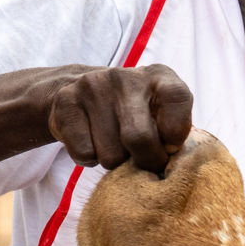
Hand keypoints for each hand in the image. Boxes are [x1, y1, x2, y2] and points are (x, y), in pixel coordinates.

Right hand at [37, 63, 192, 173]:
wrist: (77, 92)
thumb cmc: (132, 114)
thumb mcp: (159, 113)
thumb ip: (174, 132)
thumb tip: (178, 169)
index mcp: (158, 75)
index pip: (178, 99)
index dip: (176, 132)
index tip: (169, 146)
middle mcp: (124, 76)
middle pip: (139, 138)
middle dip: (144, 161)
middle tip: (143, 162)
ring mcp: (92, 86)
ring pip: (110, 155)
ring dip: (114, 161)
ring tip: (113, 145)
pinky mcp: (66, 102)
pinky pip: (84, 154)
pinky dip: (89, 159)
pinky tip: (91, 142)